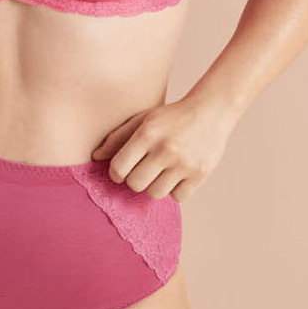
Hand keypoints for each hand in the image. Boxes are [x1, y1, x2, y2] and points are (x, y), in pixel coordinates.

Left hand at [90, 95, 236, 202]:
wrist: (212, 111)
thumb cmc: (172, 117)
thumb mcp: (143, 119)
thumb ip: (118, 138)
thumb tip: (95, 157)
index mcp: (147, 133)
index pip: (118, 168)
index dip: (117, 172)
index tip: (123, 169)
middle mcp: (165, 149)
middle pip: (135, 184)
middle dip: (136, 179)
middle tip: (144, 170)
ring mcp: (184, 163)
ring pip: (156, 194)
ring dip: (155, 185)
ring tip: (162, 171)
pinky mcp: (200, 174)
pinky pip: (178, 197)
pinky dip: (176, 190)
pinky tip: (178, 174)